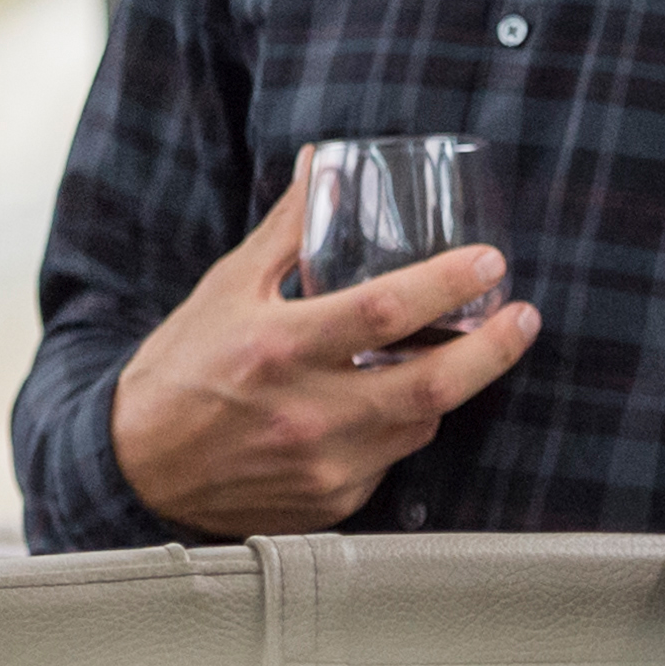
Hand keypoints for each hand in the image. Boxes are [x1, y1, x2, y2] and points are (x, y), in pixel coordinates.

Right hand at [107, 149, 535, 536]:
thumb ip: (286, 229)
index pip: (387, 311)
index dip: (449, 283)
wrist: (140, 465)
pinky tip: (400, 398)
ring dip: (452, 386)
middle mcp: (308, 412)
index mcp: (280, 347)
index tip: (490, 262)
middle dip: (492, 349)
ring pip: (420, 424)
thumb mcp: (228, 286)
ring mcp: (324, 465)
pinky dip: (404, 425)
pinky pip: (391, 460)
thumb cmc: (183, 365)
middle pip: (431, 384)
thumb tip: (323, 162)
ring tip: (470, 349)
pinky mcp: (332, 503)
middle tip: (524, 317)